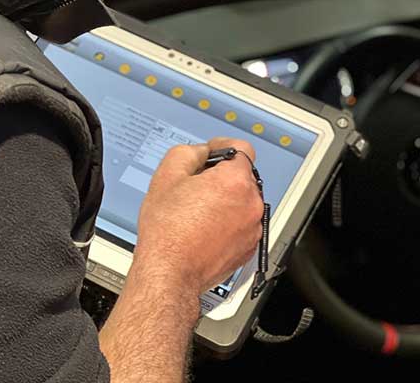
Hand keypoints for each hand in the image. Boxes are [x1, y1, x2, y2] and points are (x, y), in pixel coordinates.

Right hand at [133, 137, 263, 293]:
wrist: (169, 272)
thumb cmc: (168, 230)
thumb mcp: (167, 175)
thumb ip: (189, 152)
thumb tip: (202, 152)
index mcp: (234, 181)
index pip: (243, 148)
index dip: (223, 146)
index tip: (212, 153)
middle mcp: (250, 204)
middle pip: (242, 176)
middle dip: (222, 176)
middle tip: (196, 185)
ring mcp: (252, 229)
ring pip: (243, 201)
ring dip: (226, 200)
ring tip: (197, 211)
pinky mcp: (248, 249)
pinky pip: (243, 225)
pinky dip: (229, 222)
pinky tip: (204, 228)